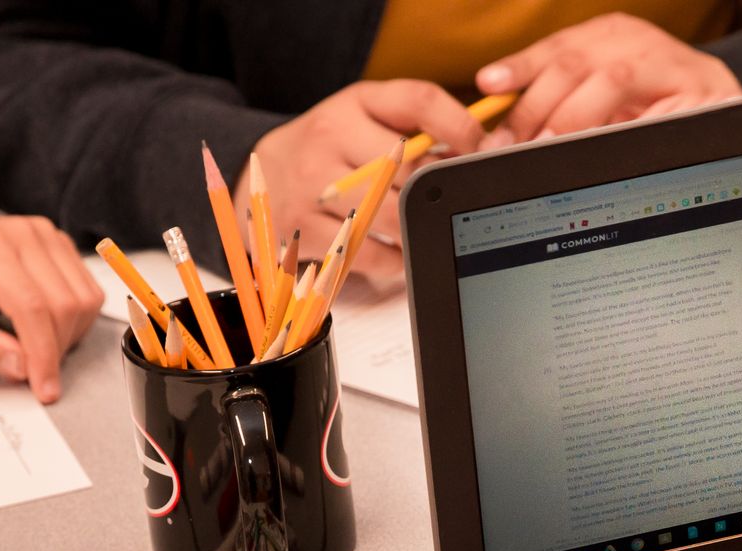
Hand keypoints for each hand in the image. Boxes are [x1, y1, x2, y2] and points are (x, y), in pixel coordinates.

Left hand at [0, 215, 99, 403]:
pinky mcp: (58, 243)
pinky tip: (46, 327)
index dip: (44, 355)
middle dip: (55, 350)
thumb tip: (21, 368)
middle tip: (31, 372)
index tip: (45, 390)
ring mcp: (44, 235)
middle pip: (65, 305)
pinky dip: (75, 320)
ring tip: (34, 346)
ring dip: (68, 336)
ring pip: (84, 300)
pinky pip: (88, 291)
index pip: (32, 308)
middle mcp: (22, 234)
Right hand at [240, 80, 485, 291]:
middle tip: (447, 202)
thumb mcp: (365, 114)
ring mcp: (313, 186)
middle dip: (436, 189)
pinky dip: (392, 259)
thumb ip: (417, 121)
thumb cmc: (329, 147)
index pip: (419, 101)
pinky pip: (367, 251)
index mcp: (354, 104)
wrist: (262, 175)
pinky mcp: (304, 228)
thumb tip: (475, 149)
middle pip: (409, 167)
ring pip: (391, 213)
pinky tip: (396, 253)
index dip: (460, 126)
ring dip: (416, 227)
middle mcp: (329, 137)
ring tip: (422, 229)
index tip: (479, 150)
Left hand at [475, 14, 741, 145]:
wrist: (730, 115)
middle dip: (537, 107)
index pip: (558, 47)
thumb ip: (561, 106)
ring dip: (572, 118)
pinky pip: (652, 112)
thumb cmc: (653, 113)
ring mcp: (673, 63)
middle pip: (575, 63)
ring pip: (610, 80)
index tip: (489, 85)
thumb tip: (507, 134)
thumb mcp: (602, 101)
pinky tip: (597, 151)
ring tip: (547, 149)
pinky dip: (620, 131)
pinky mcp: (702, 92)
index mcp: (612, 36)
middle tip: (511, 145)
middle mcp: (640, 42)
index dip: (521, 66)